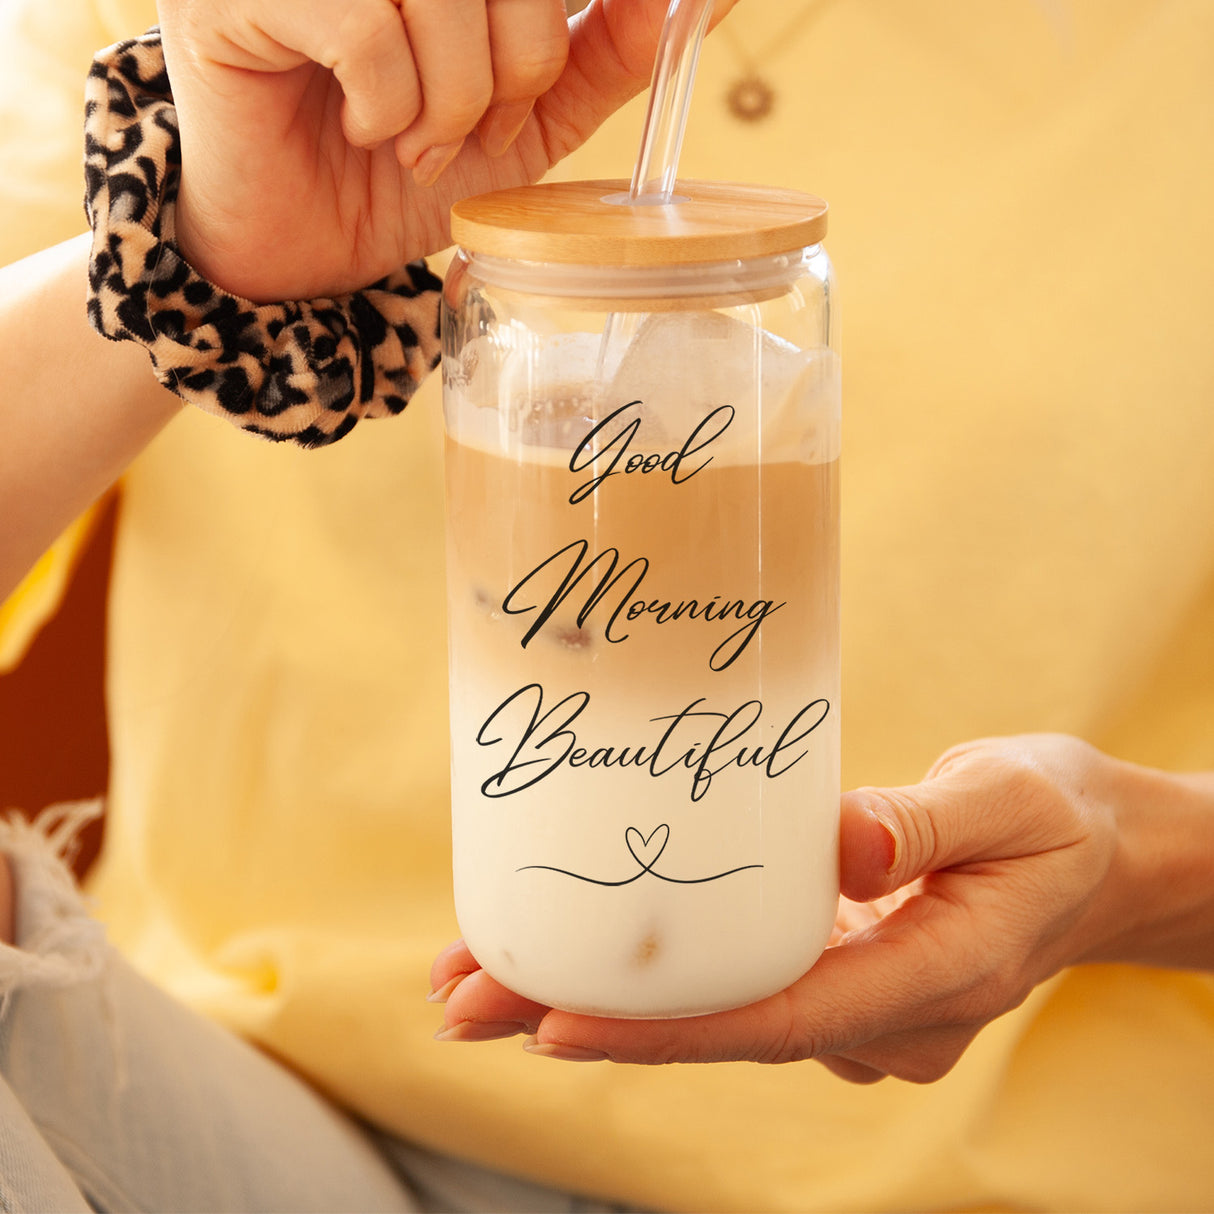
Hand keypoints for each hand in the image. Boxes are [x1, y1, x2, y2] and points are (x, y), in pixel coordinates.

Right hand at [158, 0, 735, 300]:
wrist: (301, 245)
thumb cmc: (405, 171)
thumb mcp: (528, 117)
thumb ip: (605, 52)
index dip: (553, 18)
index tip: (584, 67)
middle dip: (520, 60)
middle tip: (478, 126)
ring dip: (453, 95)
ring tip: (417, 142)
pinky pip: (364, 28)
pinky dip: (387, 100)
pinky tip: (366, 125)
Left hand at [431, 734, 1213, 1081]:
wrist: (1100, 860)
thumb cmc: (1058, 820)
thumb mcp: (1010, 796)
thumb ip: (927, 822)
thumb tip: (841, 847)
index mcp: (932, 977)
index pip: (778, 1019)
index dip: (663, 1032)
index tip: (553, 1026)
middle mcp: (882, 1016)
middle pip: (718, 1028)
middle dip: (586, 1020)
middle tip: (461, 1004)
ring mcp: (856, 1006)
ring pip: (713, 1013)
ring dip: (598, 994)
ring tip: (475, 975)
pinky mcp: (834, 973)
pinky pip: (732, 984)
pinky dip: (652, 972)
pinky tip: (570, 949)